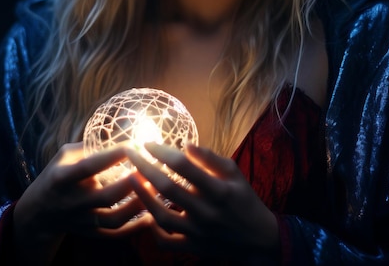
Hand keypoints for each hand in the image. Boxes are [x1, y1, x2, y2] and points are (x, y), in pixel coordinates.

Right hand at [13, 142, 146, 263]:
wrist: (39, 212)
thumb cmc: (57, 174)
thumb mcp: (65, 156)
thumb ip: (90, 146)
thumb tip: (121, 137)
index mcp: (62, 178)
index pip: (89, 167)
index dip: (112, 156)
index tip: (134, 145)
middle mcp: (72, 202)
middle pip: (106, 196)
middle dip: (133, 183)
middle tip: (152, 169)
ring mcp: (81, 221)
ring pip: (114, 219)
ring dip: (138, 205)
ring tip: (156, 190)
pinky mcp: (89, 233)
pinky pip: (115, 234)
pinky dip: (134, 228)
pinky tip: (150, 216)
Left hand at [126, 142, 278, 262]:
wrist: (258, 239)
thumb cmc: (244, 199)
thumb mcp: (234, 173)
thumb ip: (210, 159)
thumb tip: (186, 144)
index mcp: (218, 190)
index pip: (184, 166)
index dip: (162, 152)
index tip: (147, 142)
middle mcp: (206, 211)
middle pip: (167, 187)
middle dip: (144, 167)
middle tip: (130, 152)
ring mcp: (198, 231)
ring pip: (162, 215)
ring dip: (143, 195)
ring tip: (131, 178)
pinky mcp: (193, 247)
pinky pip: (166, 241)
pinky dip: (153, 230)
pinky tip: (145, 214)